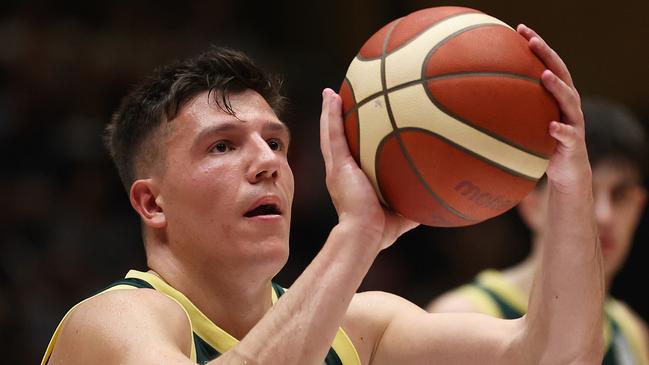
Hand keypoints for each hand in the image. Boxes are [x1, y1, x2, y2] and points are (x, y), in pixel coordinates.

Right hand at [319, 88, 417, 249]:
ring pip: (329, 133)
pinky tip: (330, 97)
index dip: (347, 141)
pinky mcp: (337, 165)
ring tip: (329, 94)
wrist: (365, 234)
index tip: (350, 127)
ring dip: (328, 113)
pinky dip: (330, 115)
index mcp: (350, 182)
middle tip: (334, 102)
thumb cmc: (380, 230)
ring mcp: (336, 167)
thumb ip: (413, 203)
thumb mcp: (401, 213)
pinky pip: (332, 134)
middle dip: (334, 121)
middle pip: (334, 140)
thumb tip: (434, 199)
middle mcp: (340, 172)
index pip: (348, 156)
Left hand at [518, 24, 591, 194]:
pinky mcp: (575, 144)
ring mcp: (574, 122)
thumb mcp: (525, 124)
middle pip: (561, 73)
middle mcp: (568, 104)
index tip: (520, 29)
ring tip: (544, 76)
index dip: (537, 46)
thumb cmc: (541, 144)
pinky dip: (560, 130)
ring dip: (557, 87)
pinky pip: (568, 136)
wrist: (566, 173)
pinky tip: (551, 127)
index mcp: (557, 96)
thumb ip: (510, 111)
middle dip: (547, 55)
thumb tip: (470, 102)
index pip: (548, 64)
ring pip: (569, 100)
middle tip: (532, 41)